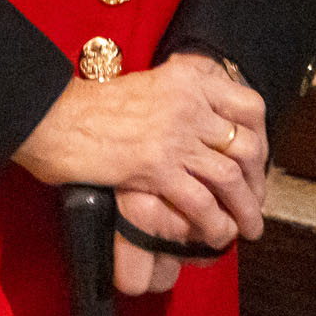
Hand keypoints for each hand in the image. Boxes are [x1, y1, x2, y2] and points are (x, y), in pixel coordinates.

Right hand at [14, 52, 266, 295]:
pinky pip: (200, 201)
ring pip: (229, 177)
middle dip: (256, 181)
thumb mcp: (147, 86)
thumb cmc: (91, 105)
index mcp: (190, 79)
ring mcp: (175, 135)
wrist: (53, 116)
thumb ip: (179, 96)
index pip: (249, 105)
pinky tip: (216, 236)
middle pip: (245, 145)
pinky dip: (214, 222)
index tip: (258, 161)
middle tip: (256, 203)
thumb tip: (203, 119)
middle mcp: (189, 104)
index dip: (262, 137)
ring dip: (243, 208)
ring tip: (247, 228)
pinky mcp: (156, 166)